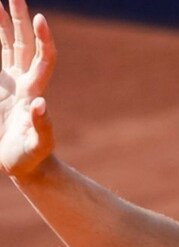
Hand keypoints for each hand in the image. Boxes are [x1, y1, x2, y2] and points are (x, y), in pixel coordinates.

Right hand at [0, 0, 54, 179]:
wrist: (24, 164)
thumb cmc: (33, 157)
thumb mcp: (38, 144)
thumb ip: (42, 127)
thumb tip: (42, 106)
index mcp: (34, 91)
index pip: (44, 59)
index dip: (44, 39)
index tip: (40, 18)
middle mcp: (23, 82)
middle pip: (25, 44)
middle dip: (20, 20)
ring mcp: (10, 84)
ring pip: (8, 48)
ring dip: (3, 26)